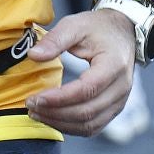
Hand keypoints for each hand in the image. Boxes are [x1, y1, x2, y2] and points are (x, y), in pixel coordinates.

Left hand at [22, 9, 137, 136]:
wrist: (122, 33)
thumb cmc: (98, 28)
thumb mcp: (76, 25)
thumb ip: (55, 40)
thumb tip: (33, 55)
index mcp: (114, 64)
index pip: (86, 89)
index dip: (59, 98)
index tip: (35, 98)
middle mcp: (121, 87)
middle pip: (87, 112)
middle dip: (55, 113)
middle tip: (31, 106)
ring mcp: (120, 101)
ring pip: (90, 125)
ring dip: (61, 123)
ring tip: (37, 114)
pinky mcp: (114, 109)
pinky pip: (93, 127)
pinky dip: (71, 127)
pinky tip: (52, 118)